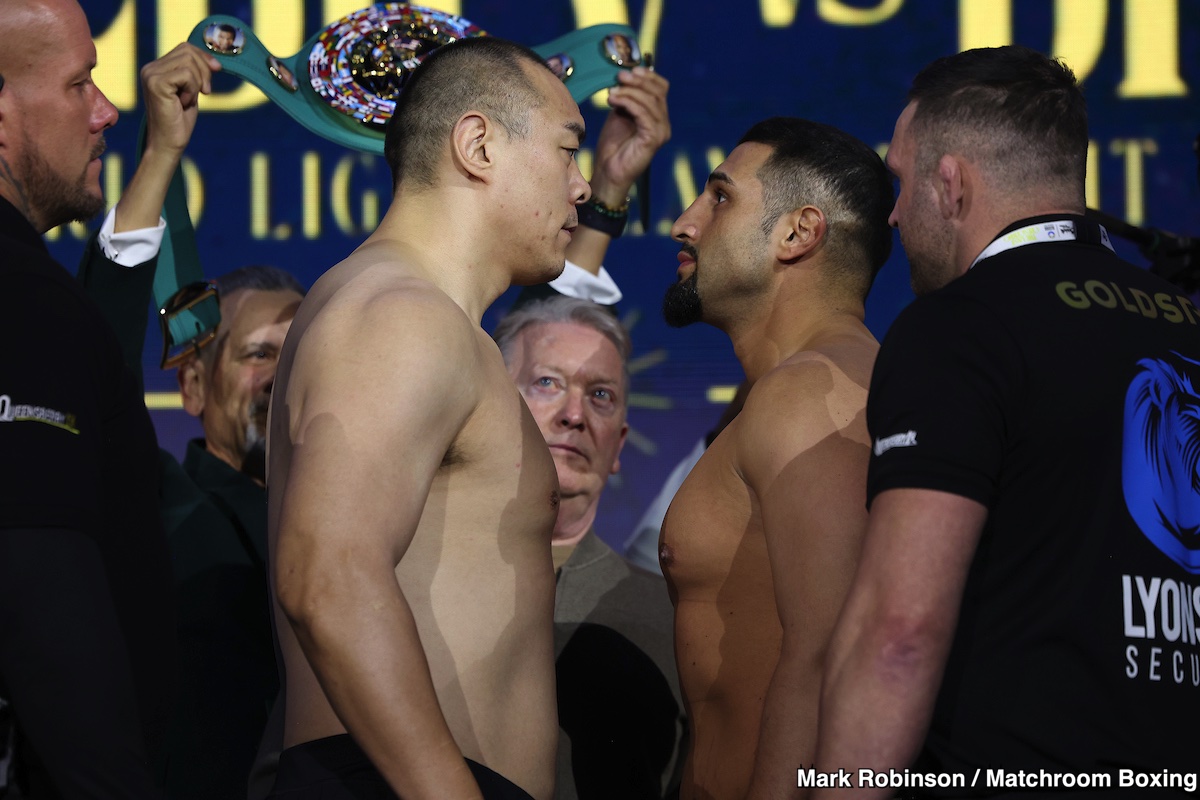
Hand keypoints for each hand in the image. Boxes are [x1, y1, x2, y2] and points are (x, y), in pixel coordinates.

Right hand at [140, 43, 220, 159]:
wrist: (168, 144)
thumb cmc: (180, 121)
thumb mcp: (191, 91)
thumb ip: (195, 73)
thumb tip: (214, 60)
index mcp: (156, 68)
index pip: (184, 48)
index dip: (204, 57)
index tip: (217, 70)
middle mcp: (150, 68)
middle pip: (187, 51)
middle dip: (204, 71)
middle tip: (205, 92)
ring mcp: (151, 74)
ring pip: (188, 62)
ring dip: (197, 83)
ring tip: (188, 100)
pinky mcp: (156, 83)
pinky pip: (187, 75)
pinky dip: (192, 89)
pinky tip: (183, 103)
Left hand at [589, 66, 669, 207]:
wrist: (608, 172)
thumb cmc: (613, 145)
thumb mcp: (619, 114)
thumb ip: (626, 98)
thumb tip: (625, 76)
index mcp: (657, 116)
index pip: (661, 87)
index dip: (647, 75)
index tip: (629, 69)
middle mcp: (663, 124)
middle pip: (657, 91)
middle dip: (637, 81)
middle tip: (619, 76)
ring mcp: (661, 132)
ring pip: (651, 101)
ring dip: (629, 92)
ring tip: (611, 93)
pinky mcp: (653, 140)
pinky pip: (644, 115)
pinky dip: (628, 103)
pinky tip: (614, 100)